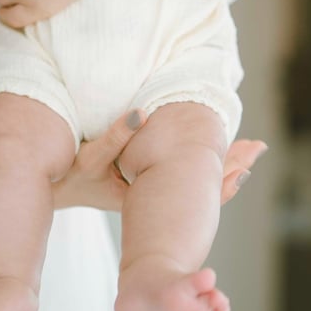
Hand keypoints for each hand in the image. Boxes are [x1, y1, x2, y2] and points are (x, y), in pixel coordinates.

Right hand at [53, 109, 267, 213]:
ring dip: (220, 167)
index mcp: (149, 194)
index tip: (247, 156)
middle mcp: (156, 197)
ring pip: (196, 183)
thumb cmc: (70, 178)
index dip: (222, 172)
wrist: (53, 191)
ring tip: (249, 151)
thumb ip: (116, 135)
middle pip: (202, 184)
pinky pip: (182, 179)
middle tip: (258, 148)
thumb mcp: (90, 159)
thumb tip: (142, 112)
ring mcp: (153, 195)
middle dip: (230, 165)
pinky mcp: (146, 189)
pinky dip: (202, 167)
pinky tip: (215, 156)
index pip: (195, 185)